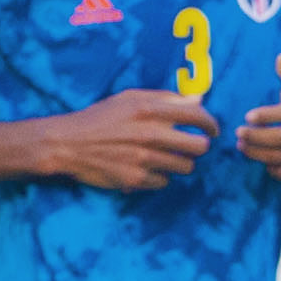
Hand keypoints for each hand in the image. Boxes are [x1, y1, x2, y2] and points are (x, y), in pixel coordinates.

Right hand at [36, 90, 216, 190]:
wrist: (67, 143)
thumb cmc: (100, 118)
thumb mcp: (130, 99)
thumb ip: (166, 99)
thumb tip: (199, 98)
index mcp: (150, 109)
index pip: (198, 116)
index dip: (211, 124)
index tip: (212, 130)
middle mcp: (150, 134)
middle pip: (199, 147)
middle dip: (199, 147)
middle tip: (190, 147)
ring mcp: (144, 159)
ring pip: (186, 167)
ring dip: (180, 163)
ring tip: (165, 157)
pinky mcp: (137, 179)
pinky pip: (165, 181)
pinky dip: (160, 176)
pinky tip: (147, 168)